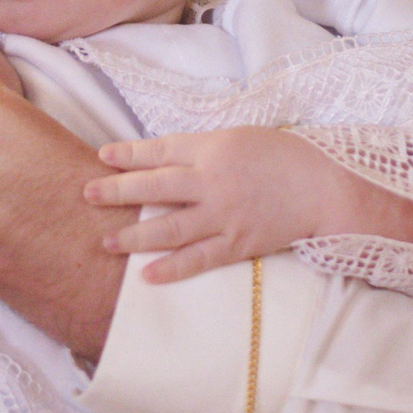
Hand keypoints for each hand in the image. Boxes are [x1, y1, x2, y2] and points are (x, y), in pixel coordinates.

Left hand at [86, 126, 412, 282]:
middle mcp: (212, 182)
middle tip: (87, 194)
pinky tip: (146, 276)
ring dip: (134, 235)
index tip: (102, 156)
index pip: (160, 150)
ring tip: (105, 241)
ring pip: (169, 226)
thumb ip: (204, 148)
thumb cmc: (287, 155)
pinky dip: (172, 268)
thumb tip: (168, 156)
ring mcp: (223, 215)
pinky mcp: (238, 243)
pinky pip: (198, 259)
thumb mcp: (242, 137)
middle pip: (155, 186)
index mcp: (213, 148)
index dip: (128, 154)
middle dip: (118, 191)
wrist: (325, 187)